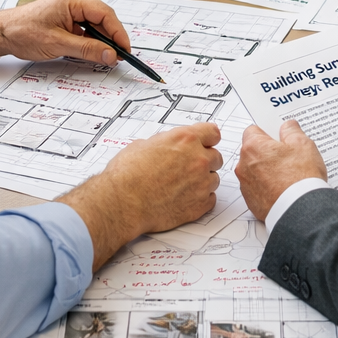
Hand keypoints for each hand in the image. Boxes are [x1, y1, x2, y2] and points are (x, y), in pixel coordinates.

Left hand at [0, 0, 132, 65]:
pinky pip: (85, 28)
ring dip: (102, 40)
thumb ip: (87, 49)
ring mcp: (70, 9)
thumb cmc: (22, 32)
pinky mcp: (66, 17)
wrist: (1, 32)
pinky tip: (94, 51)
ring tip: (108, 56)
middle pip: (103, 18)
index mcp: (73, 0)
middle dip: (112, 37)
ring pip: (95, 24)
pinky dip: (91, 40)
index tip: (125, 49)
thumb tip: (110, 54)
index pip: (105, 14)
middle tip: (119, 56)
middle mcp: (73, 0)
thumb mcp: (58, 44)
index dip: (118, 33)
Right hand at [58, 123, 222, 266]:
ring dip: (202, 181)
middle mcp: (197, 159)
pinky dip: (201, 199)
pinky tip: (184, 198)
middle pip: (216, 157)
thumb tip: (167, 146)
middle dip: (204, 161)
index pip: (213, 132)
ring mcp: (201, 183)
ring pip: (214, 179)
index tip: (205, 143)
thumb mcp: (143, 145)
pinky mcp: (199, 205)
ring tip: (182, 186)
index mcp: (185, 139)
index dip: (208, 138)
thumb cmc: (127, 175)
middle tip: (188, 168)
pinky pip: (210, 199)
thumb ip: (164, 143)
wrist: (122, 202)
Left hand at [234, 121, 326, 220]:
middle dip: (267, 152)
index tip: (278, 136)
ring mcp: (246, 184)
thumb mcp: (303, 145)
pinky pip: (256, 188)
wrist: (300, 210)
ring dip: (265, 170)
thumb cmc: (300, 178)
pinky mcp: (250, 201)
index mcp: (253, 147)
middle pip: (252, 151)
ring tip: (287, 174)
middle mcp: (244, 165)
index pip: (253, 130)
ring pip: (254, 170)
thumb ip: (292, 131)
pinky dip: (266, 187)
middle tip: (286, 156)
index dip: (267, 132)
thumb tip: (288, 126)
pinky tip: (282, 188)